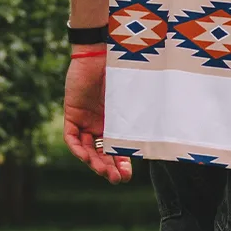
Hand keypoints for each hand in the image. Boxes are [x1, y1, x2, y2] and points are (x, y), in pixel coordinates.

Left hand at [62, 51, 132, 183]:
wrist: (104, 51)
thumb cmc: (124, 70)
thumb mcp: (131, 98)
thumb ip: (137, 115)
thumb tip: (159, 137)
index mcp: (115, 121)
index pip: (116, 148)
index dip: (121, 163)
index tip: (128, 175)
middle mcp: (99, 123)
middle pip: (101, 152)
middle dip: (109, 167)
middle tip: (117, 179)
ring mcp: (85, 119)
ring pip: (86, 149)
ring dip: (94, 162)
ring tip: (105, 173)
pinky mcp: (72, 113)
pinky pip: (71, 137)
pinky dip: (77, 149)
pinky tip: (87, 157)